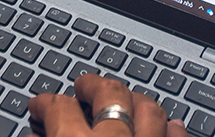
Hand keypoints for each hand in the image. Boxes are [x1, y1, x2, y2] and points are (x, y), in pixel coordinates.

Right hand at [29, 73, 188, 136]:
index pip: (59, 109)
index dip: (46, 103)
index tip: (40, 106)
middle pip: (110, 95)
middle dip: (95, 85)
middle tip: (84, 86)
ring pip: (150, 110)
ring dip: (137, 101)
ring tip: (127, 99)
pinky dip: (174, 129)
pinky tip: (172, 125)